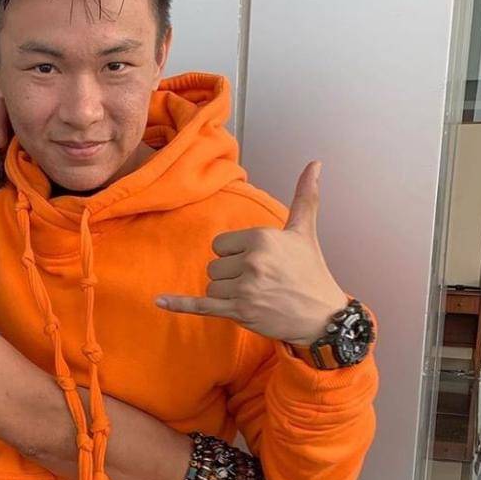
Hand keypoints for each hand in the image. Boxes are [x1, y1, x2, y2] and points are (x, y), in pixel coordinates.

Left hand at [156, 162, 346, 345]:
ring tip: (255, 296)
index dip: (235, 255)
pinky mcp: (239, 312)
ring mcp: (244, 289)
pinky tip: (158, 301)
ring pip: (211, 286)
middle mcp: (251, 262)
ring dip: (226, 294)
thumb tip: (315, 163)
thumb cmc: (311, 272)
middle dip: (231, 275)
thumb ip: (304, 196)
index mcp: (262, 238)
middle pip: (214, 266)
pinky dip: (179, 304)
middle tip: (260, 282)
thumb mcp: (304, 232)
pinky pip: (201, 306)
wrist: (322, 316)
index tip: (260, 263)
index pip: (220, 244)